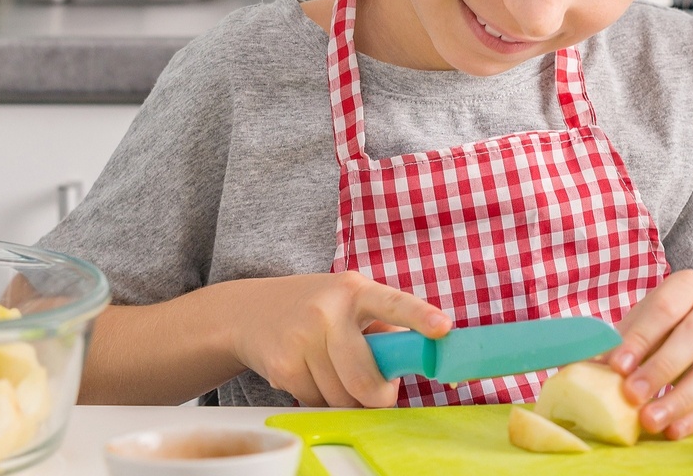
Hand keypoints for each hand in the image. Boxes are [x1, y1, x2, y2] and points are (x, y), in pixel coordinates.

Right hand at [230, 272, 450, 407]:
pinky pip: (316, 402)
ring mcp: (301, 338)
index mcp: (355, 291)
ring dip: (345, 399)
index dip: (420, 317)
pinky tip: (310, 374)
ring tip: (333, 374)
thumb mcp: (349, 301)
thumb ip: (382, 330)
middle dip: (377, 397)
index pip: (393, 304)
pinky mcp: (282, 366)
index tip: (443, 328)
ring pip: (341, 398)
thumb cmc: (315, 309)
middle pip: (365, 379)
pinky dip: (319, 399)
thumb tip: (411, 365)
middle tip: (377, 394)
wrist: (249, 311)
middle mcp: (328, 311)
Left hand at [606, 270, 692, 439]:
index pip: (664, 308)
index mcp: (689, 286)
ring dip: (678, 399)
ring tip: (650, 421)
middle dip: (661, 368)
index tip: (617, 366)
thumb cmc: (670, 326)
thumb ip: (619, 342)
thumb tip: (584, 367)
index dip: (641, 337)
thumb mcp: (645, 322)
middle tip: (632, 395)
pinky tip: (673, 430)